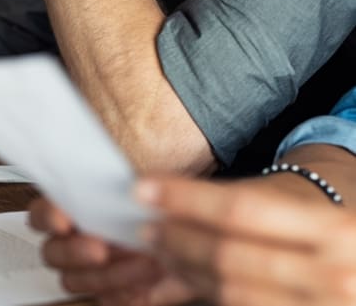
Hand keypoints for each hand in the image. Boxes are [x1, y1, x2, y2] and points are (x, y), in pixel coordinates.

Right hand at [28, 198, 196, 305]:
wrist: (192, 245)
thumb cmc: (165, 215)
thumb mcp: (155, 192)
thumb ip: (137, 185)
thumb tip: (131, 186)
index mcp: (74, 210)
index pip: (41, 213)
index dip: (47, 217)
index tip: (63, 221)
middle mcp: (74, 242)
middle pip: (51, 252)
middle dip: (74, 252)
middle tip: (100, 248)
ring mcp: (87, 271)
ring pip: (73, 281)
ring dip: (108, 273)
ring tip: (141, 261)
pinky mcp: (108, 293)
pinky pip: (104, 299)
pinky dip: (126, 290)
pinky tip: (147, 277)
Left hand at [138, 177, 355, 305]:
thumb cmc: (332, 225)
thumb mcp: (307, 207)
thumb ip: (245, 205)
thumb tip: (171, 204)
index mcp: (337, 230)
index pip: (242, 210)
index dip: (185, 198)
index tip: (144, 188)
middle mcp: (336, 275)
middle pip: (228, 255)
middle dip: (178, 239)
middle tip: (148, 227)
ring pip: (229, 291)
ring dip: (185, 269)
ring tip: (163, 251)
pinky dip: (207, 292)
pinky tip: (188, 276)